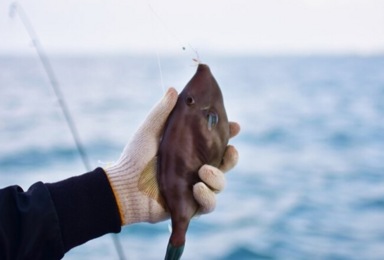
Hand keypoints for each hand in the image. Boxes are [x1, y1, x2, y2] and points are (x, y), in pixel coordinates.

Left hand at [104, 88, 239, 224]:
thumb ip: (162, 112)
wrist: (123, 186)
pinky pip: (209, 204)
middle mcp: (195, 170)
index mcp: (190, 151)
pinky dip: (207, 197)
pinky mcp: (190, 206)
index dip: (229, 135)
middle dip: (232, 158)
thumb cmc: (135, 157)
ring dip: (217, 178)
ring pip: (220, 185)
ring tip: (203, 171)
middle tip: (231, 150)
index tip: (236, 126)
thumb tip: (174, 89)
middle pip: (224, 165)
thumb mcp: (150, 131)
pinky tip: (197, 187)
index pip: (215, 143)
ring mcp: (194, 189)